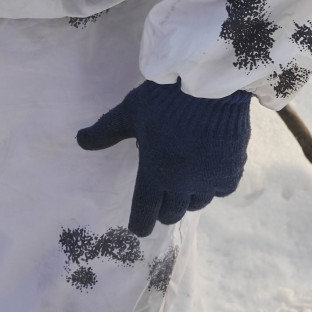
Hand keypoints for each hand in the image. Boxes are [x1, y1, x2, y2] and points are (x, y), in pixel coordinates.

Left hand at [77, 80, 252, 235]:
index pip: (145, 214)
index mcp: (154, 174)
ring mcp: (209, 181)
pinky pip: (220, 190)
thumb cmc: (164, 99)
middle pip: (171, 213)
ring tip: (185, 177)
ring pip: (196, 203)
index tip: (138, 227)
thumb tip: (80, 141)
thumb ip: (107, 132)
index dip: (140, 223)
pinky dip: (213, 185)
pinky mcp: (231, 172)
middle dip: (164, 207)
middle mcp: (182, 185)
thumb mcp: (130, 112)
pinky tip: (208, 169)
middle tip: (161, 193)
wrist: (210, 84)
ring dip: (188, 196)